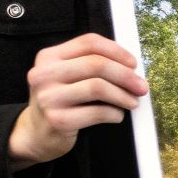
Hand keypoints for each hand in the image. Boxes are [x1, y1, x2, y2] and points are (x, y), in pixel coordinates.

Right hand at [9, 33, 148, 169]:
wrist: (35, 134)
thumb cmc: (60, 101)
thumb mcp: (65, 76)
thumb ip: (89, 64)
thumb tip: (130, 66)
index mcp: (48, 57)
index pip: (88, 43)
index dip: (117, 51)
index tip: (133, 64)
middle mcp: (44, 74)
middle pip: (96, 64)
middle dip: (125, 75)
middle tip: (142, 86)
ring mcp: (48, 97)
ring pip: (98, 87)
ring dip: (123, 95)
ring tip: (133, 102)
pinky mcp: (57, 120)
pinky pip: (97, 112)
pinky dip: (114, 113)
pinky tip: (117, 115)